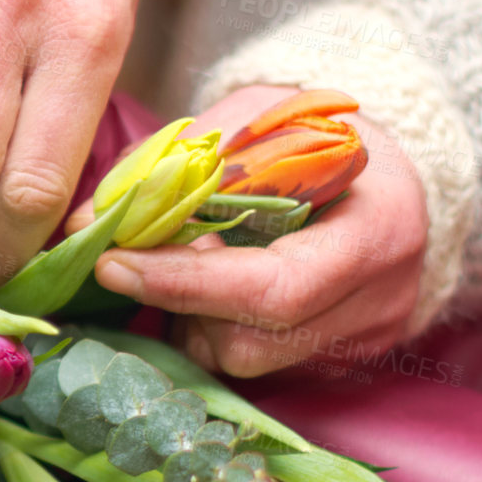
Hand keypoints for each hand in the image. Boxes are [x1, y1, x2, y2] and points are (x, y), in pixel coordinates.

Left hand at [90, 85, 429, 376]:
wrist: (394, 164)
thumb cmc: (321, 132)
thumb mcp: (257, 120)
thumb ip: (175, 164)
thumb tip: (88, 218)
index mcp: (379, 229)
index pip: (273, 288)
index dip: (184, 283)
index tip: (112, 263)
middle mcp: (382, 298)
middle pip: (252, 342)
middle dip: (178, 302)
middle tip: (139, 259)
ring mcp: (366, 336)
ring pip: (245, 360)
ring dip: (192, 318)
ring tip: (190, 262)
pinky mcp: (343, 356)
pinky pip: (258, 361)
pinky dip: (215, 326)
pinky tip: (213, 285)